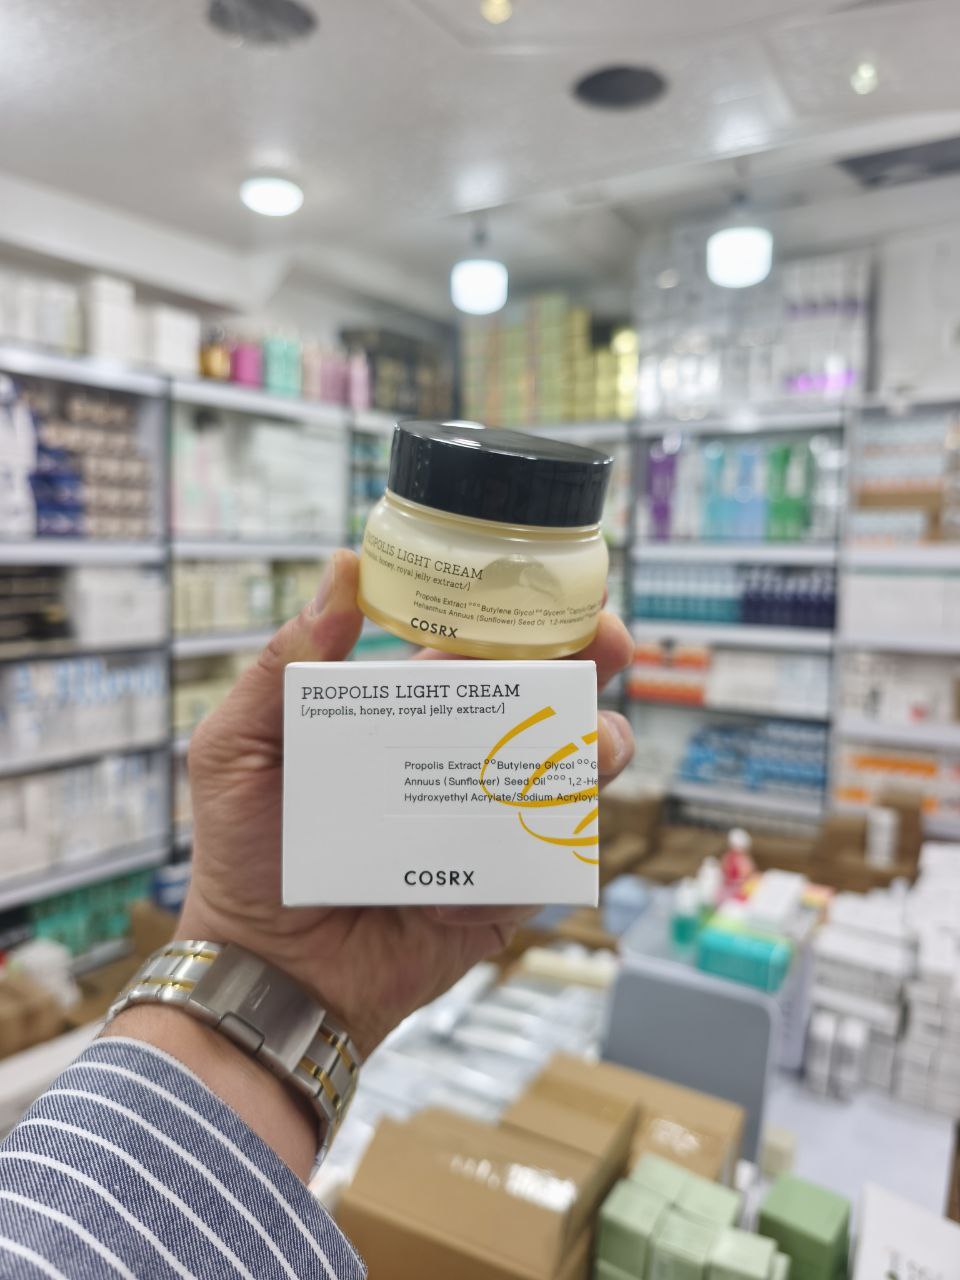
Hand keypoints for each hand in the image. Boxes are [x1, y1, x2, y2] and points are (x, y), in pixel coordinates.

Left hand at [179, 549, 634, 1059]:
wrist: (266, 969)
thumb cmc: (245, 853)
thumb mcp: (239, 748)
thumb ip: (283, 664)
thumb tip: (341, 571)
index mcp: (405, 716)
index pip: (474, 655)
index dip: (518, 622)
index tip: (552, 595)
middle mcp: (456, 760)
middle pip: (538, 701)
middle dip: (585, 666)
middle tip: (608, 646)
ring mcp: (485, 823)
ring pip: (566, 773)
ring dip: (592, 750)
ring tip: (588, 746)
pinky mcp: (503, 889)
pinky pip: (545, 859)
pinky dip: (536, 849)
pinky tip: (484, 860)